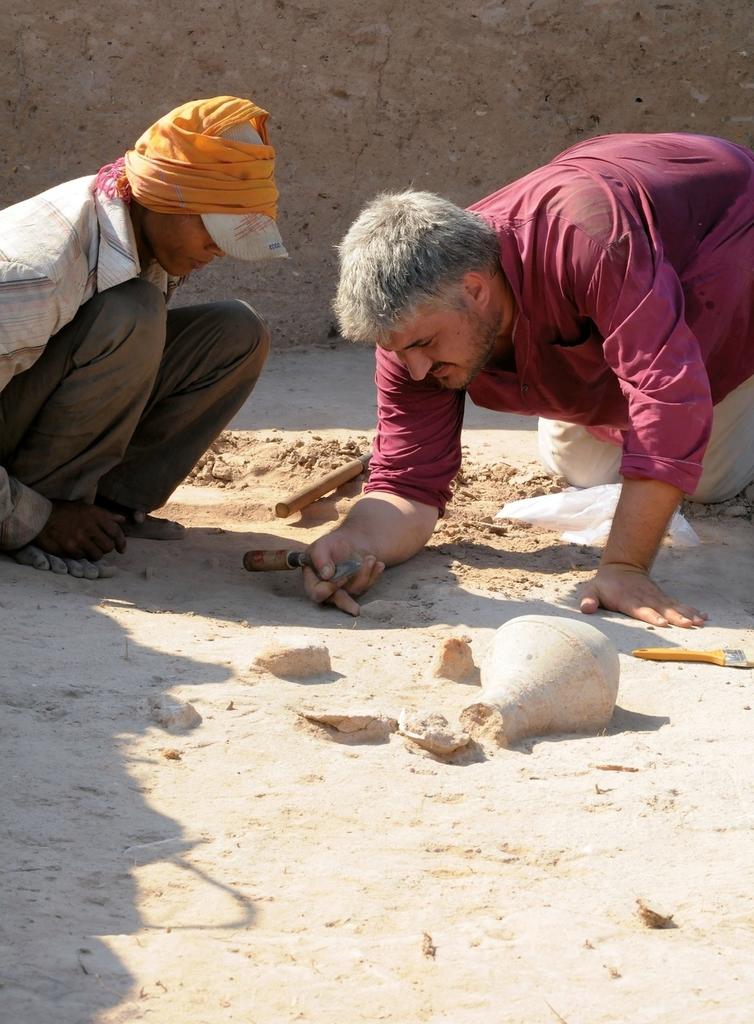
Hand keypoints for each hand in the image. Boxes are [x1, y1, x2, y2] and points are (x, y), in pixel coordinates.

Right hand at [35, 500, 126, 560]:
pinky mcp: (70, 548)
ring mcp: (79, 539)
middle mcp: (89, 527)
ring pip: (97, 555)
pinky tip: (76, 548)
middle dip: (106, 548)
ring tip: (88, 548)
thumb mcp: (86, 508)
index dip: (121, 542)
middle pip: (108, 546)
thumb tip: (123, 519)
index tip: (121, 549)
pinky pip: (83, 557)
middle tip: (100, 547)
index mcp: (96, 515)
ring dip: (95, 554)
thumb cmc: (65, 512)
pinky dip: (81, 555)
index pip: (116, 532)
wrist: (41, 517)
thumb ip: (106, 515)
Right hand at [303, 533, 384, 615]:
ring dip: (365, 574)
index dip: (330, 588)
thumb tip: (326, 575)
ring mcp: (346, 591)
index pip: (318, 593)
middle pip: (338, 601)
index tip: (343, 577)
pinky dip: (375, 574)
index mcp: (313, 582)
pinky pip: (368, 585)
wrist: (350, 540)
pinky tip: (378, 564)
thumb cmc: (331, 544)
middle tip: (356, 610)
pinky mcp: (360, 587)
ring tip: (371, 558)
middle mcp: (329, 590)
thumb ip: (320, 557)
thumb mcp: (323, 545)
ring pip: (356, 590)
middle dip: (348, 604)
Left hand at [580, 562, 706, 627]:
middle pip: (661, 609)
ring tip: (701, 622)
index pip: (640, 609)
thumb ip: (589, 599)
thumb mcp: (591, 590)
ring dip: (687, 614)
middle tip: (688, 625)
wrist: (621, 567)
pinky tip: (704, 616)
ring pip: (673, 606)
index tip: (662, 623)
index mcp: (628, 599)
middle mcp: (645, 598)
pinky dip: (691, 610)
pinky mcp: (663, 598)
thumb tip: (586, 608)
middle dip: (675, 617)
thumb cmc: (604, 585)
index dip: (651, 615)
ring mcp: (656, 597)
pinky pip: (679, 604)